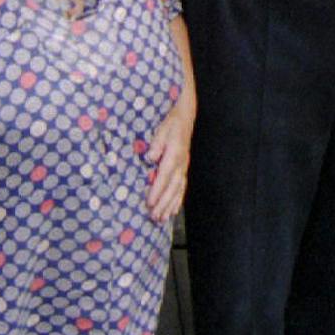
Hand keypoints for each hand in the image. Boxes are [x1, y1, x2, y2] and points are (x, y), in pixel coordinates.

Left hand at [144, 92, 193, 222]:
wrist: (185, 116)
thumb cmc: (170, 122)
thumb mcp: (162, 128)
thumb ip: (157, 143)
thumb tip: (150, 157)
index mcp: (175, 152)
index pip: (165, 174)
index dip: (157, 190)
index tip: (149, 202)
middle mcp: (182, 162)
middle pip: (172, 186)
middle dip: (163, 203)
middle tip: (154, 216)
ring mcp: (184, 166)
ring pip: (178, 189)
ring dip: (170, 205)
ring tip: (162, 218)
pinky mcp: (184, 168)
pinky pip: (182, 187)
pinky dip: (178, 200)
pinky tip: (173, 211)